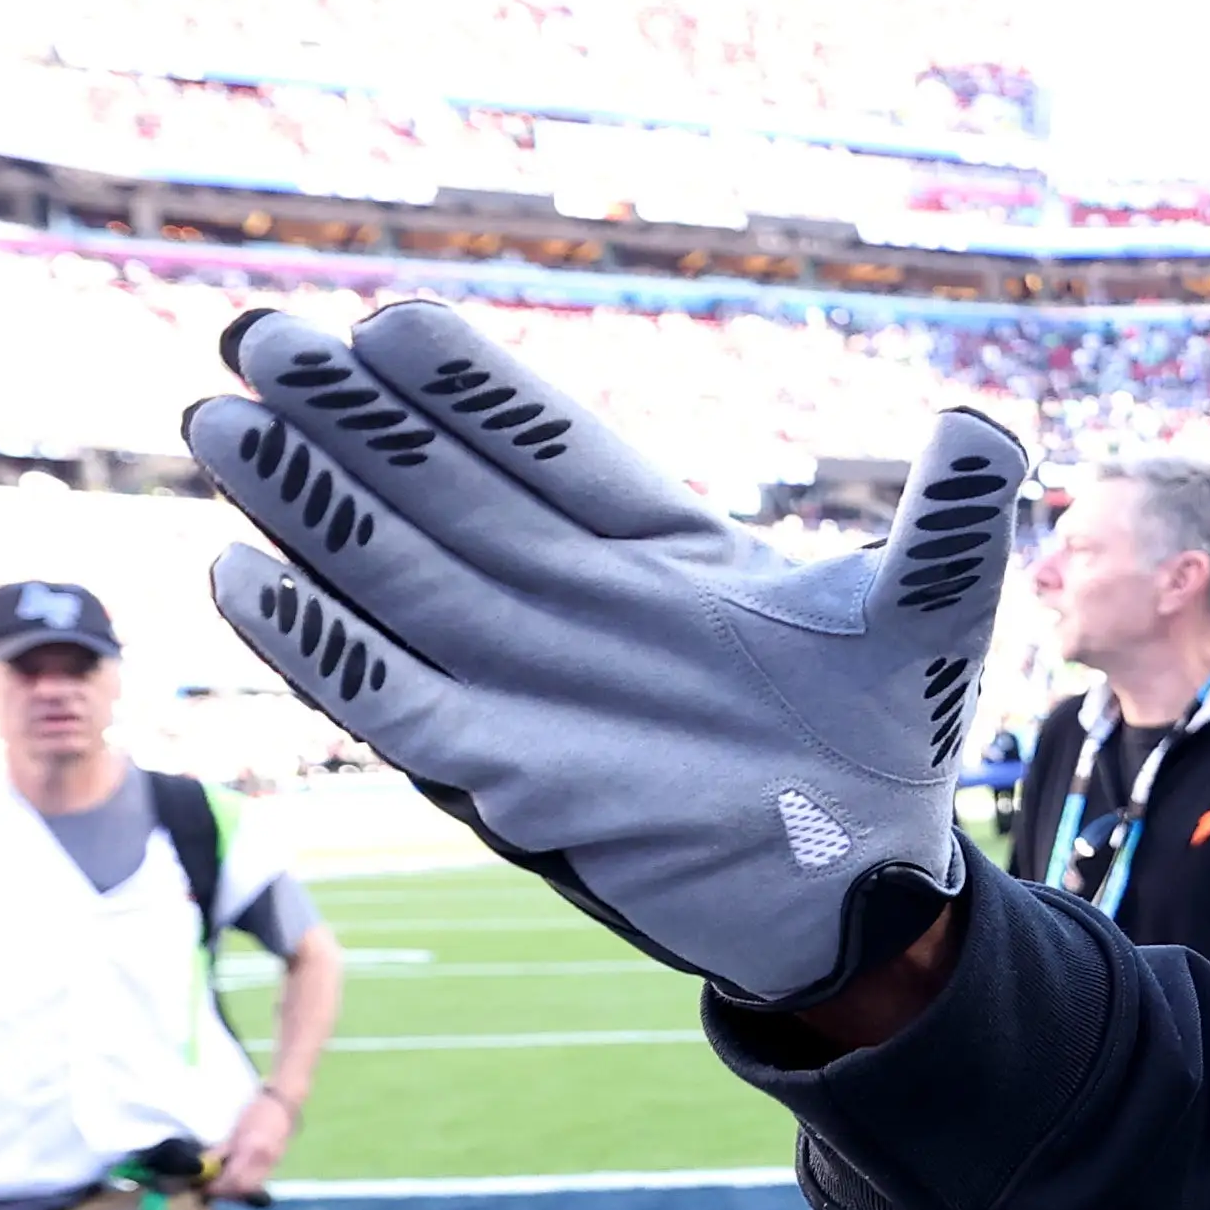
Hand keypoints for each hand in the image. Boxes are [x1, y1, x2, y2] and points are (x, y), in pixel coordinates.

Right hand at [186, 305, 1025, 1006]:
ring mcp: (536, 680)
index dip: (475, 390)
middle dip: (354, 420)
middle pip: (446, 491)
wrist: (866, 890)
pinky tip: (238, 580)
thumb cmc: (890, 744)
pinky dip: (320, 647)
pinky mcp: (509, 772)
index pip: (550, 447)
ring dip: (311, 507)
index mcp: (669, 549)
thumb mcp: (930, 624)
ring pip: (397, 575)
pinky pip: (392, 697)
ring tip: (221, 423)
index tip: (396, 319)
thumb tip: (988, 421)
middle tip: (258, 337)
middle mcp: (584, 601)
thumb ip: (945, 524)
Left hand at [206, 1089, 295, 1202]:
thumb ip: (220, 1150)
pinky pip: (258, 1179)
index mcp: (251, 1150)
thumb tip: (203, 1166)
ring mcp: (273, 1163)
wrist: (283, 1104)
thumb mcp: (234, 1129)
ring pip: (251, 1187)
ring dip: (235, 1189)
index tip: (201, 1186)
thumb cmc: (255, 1111)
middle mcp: (264, 1161)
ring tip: (220, 1182)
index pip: (232, 1180)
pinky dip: (245, 1182)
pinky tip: (235, 1176)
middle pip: (242, 1188)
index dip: (216, 1187)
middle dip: (224, 1192)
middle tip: (209, 1187)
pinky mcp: (276, 1163)